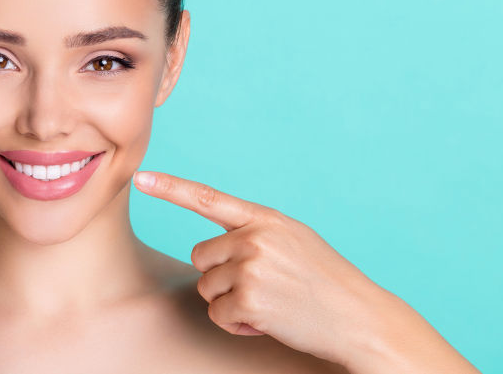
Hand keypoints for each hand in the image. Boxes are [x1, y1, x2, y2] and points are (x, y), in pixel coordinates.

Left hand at [131, 170, 395, 366]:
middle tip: (259, 288)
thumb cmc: (327, 282)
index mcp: (265, 219)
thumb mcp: (295, 240)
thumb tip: (216, 245)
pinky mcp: (250, 299)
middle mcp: (255, 237)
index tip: (140, 178)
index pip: (207, 198)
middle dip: (221, 276)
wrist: (361, 318)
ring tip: (270, 304)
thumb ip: (256, 232)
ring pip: (207, 287)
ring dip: (231, 303)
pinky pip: (218, 314)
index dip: (170, 188)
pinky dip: (237, 324)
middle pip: (201, 256)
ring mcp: (252, 267)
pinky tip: (268, 321)